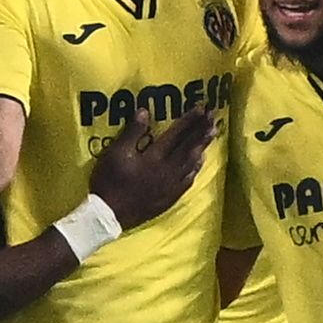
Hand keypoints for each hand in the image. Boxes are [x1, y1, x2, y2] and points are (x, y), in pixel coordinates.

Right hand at [88, 103, 215, 228]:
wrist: (108, 215)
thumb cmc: (109, 181)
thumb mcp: (115, 153)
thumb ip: (132, 132)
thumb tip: (145, 111)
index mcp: (154, 156)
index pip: (176, 133)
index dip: (189, 119)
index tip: (202, 107)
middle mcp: (167, 169)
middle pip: (188, 146)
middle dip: (201, 130)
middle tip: (214, 117)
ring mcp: (170, 185)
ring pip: (191, 163)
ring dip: (202, 147)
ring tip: (212, 134)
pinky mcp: (169, 198)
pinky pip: (187, 181)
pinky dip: (195, 169)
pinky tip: (200, 162)